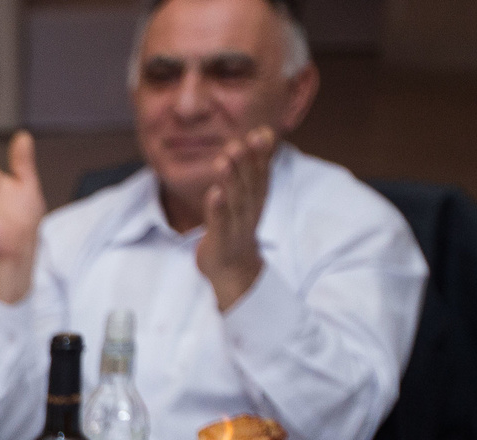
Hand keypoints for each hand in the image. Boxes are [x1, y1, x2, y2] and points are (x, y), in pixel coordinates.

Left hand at [196, 126, 274, 312]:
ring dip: (231, 181)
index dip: (263, 154)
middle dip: (246, 163)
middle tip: (239, 142)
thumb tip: (262, 132)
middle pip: (249, 185)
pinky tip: (213, 193)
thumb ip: (253, 166)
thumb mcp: (248, 195)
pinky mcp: (221, 242)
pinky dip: (218, 209)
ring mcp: (236, 227)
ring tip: (224, 160)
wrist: (233, 271)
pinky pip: (220, 224)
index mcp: (256, 199)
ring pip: (236, 202)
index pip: (262, 174)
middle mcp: (250, 211)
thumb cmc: (237, 226)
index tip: (261, 132)